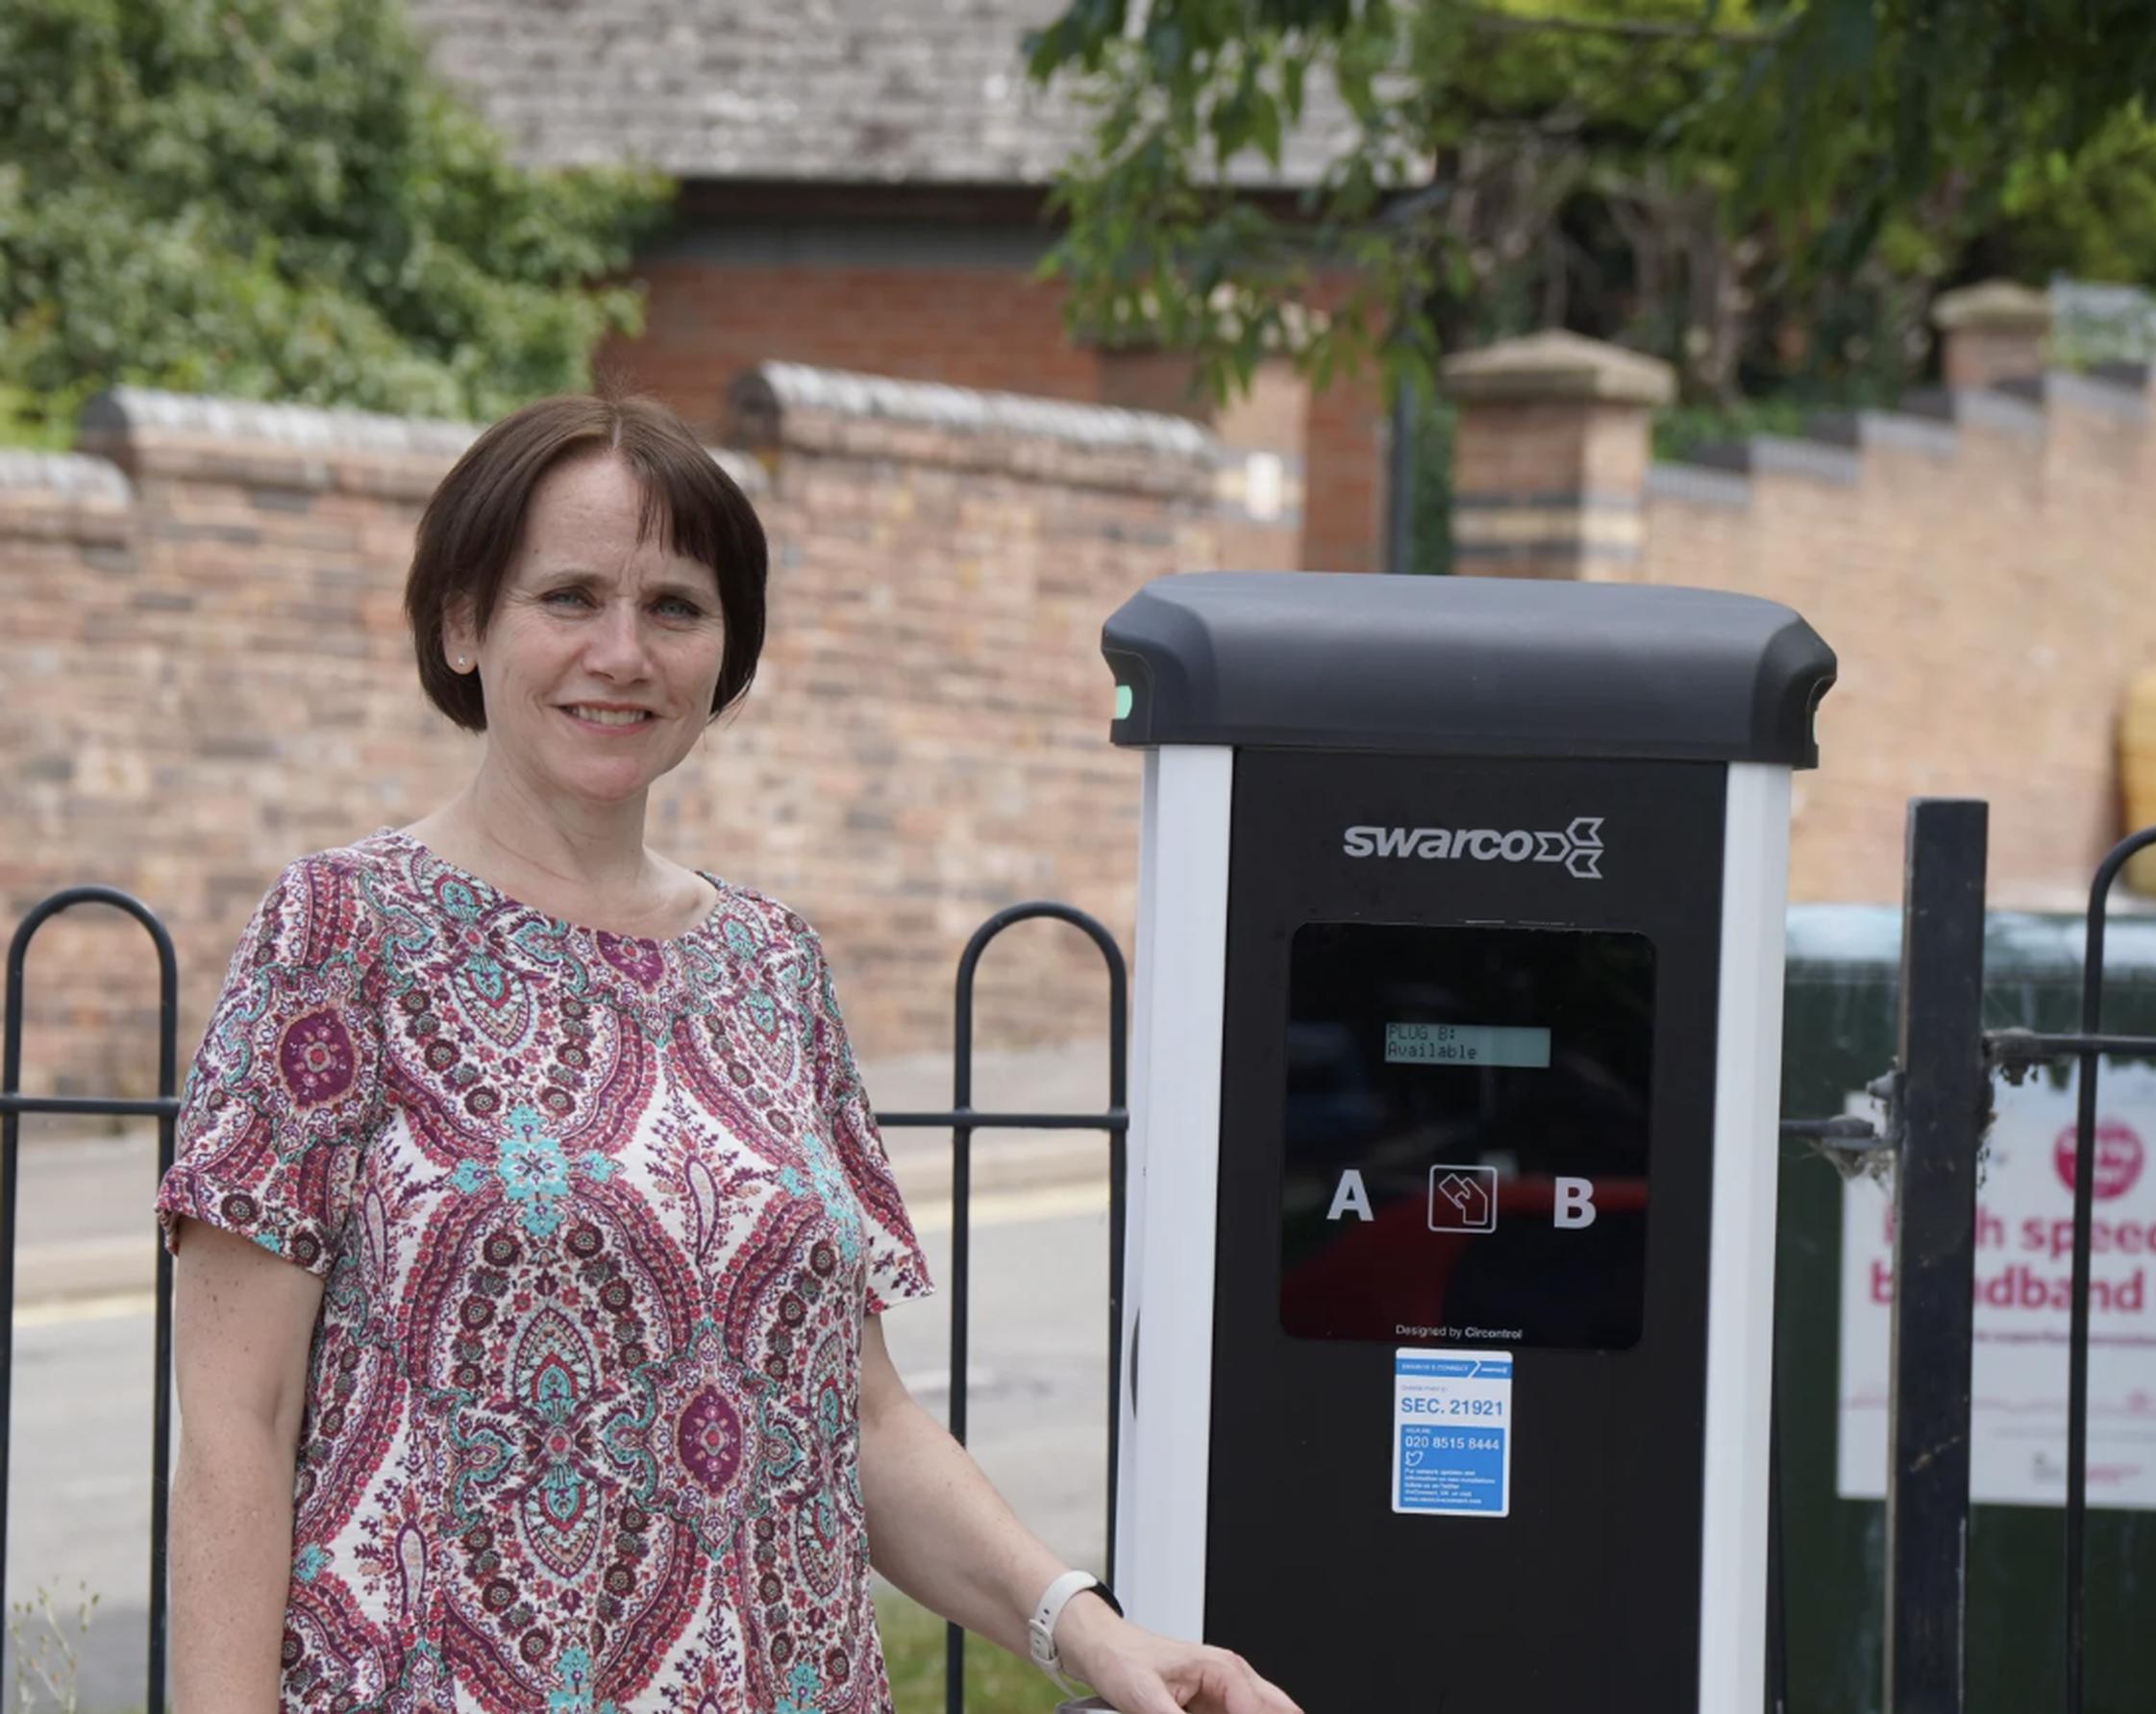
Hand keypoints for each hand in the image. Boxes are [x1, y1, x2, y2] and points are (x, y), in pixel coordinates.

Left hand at [1053, 1596, 1302, 1713]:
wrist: (1100, 1649)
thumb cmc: (1121, 1657)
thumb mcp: (1143, 1696)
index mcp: (1222, 1669)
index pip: (1258, 1710)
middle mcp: (1229, 1680)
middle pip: (1275, 1708)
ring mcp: (1221, 1697)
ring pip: (1258, 1712)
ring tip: (1196, 1713)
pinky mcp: (1209, 1711)